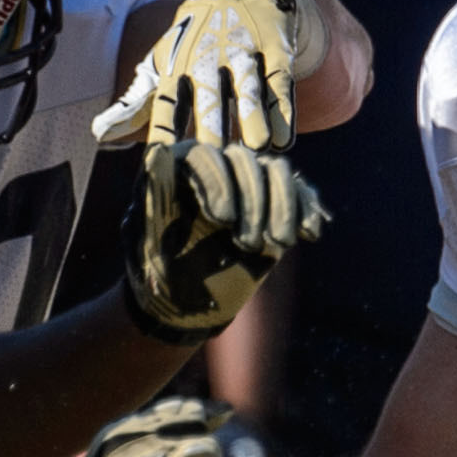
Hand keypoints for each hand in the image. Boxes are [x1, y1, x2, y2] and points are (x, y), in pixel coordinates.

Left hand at [94, 0, 321, 150]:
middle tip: (212, 167)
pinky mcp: (275, 50)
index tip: (162, 167)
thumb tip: (99, 135)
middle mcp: (207, 60)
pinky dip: (283, 110)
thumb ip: (135, 104)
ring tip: (254, 149)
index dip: (163, 136)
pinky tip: (283, 140)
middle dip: (209, 131)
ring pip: (248, 90)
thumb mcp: (161, 67)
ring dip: (251, 118)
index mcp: (175, 68)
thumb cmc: (190, 45)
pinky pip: (280, 82)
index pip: (166, 107)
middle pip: (209, 101)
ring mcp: (243, 54)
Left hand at [122, 140, 328, 345]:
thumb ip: (155, 196)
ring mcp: (245, 183)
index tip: (223, 220)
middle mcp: (213, 167)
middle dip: (252, 201)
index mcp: (176, 170)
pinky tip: (309, 234)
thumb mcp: (148, 240)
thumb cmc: (156, 272)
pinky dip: (306, 209)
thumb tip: (157, 150)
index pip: (203, 155)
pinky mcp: (272, 203)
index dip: (218, 182)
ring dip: (282, 205)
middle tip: (247, 244)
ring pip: (275, 170)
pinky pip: (297, 191)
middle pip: (243, 160)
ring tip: (278, 243)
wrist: (183, 306)